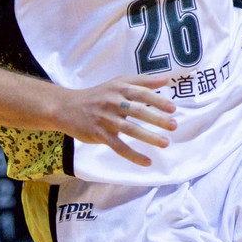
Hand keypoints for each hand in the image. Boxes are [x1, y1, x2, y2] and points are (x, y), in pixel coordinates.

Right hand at [56, 75, 178, 167]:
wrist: (68, 107)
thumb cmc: (98, 95)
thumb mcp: (117, 83)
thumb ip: (142, 81)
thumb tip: (166, 79)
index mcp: (119, 88)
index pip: (141, 93)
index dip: (157, 100)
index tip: (173, 108)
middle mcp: (113, 102)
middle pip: (137, 110)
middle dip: (157, 118)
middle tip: (174, 125)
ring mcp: (106, 119)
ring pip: (130, 129)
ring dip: (149, 137)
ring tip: (165, 142)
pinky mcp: (100, 134)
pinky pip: (118, 147)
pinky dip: (133, 155)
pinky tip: (147, 162)